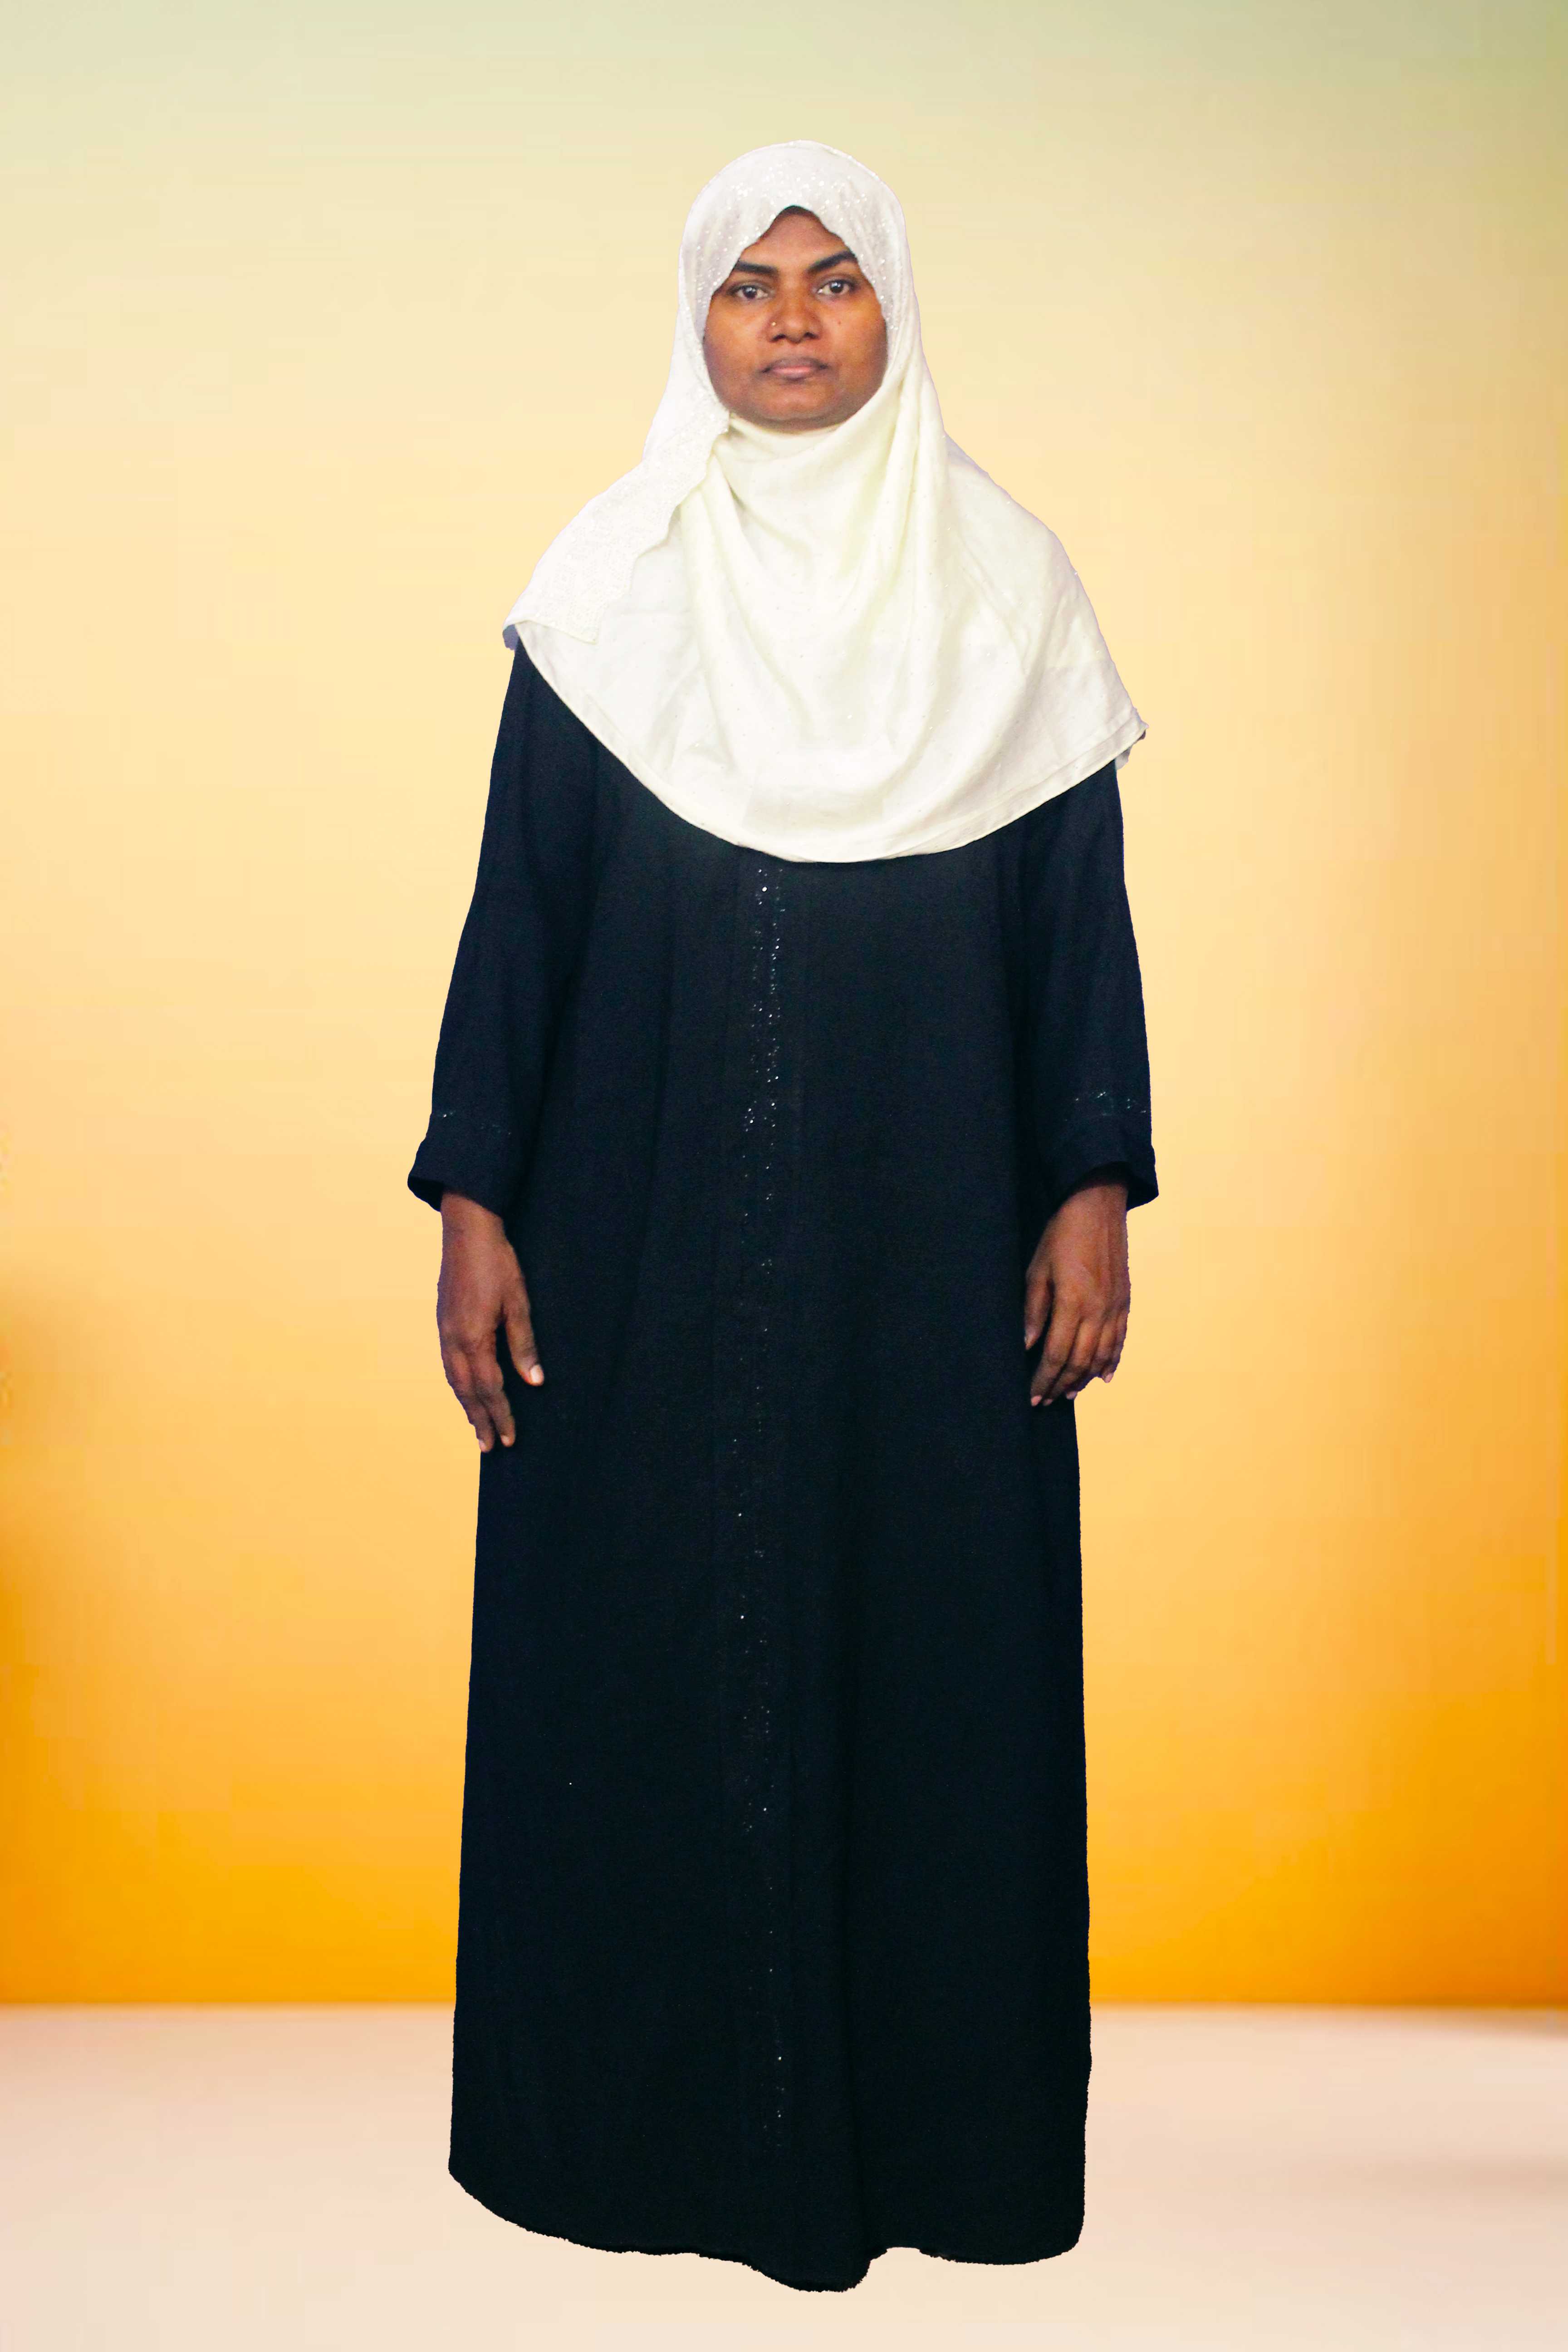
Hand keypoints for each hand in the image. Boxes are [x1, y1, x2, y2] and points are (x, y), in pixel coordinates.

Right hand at [436, 1193, 541, 1449]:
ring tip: (476, 1427)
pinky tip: (464, 1389)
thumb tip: (533, 1382)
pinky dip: (457, 1384)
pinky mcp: (443, 1321)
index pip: (489, 1388)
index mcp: (474, 1338)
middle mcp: (454, 1339)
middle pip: (467, 1391)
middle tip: (489, 1448)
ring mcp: (444, 1330)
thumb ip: (524, 1345)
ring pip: (453, 1379)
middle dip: (479, 1420)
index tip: (509, 1438)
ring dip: (466, 1406)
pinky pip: (448, 1363)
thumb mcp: (518, 1303)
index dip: (500, 1415)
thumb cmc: (497, 1263)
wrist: (467, 1230)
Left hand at [1023, 1175, 1129, 1406]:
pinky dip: (1111, 1361)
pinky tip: (1103, 1375)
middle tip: (1046, 1400)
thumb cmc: (1061, 1234)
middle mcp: (1098, 1311)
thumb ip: (1033, 1311)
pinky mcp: (1124, 1300)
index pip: (1056, 1355)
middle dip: (1061, 1385)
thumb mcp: (1037, 1270)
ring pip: (1101, 1355)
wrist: (1097, 1205)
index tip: (1032, 1396)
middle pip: (1080, 1362)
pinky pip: (1120, 1339)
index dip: (1044, 1380)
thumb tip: (1026, 1346)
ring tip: (1069, 1393)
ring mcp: (1115, 1307)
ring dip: (1085, 1378)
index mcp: (1073, 1304)